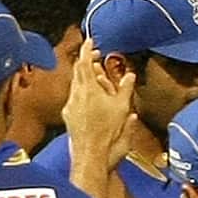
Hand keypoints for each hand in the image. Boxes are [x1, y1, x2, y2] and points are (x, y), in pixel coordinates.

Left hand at [63, 38, 136, 171]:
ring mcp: (70, 106)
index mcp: (89, 90)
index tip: (90, 40)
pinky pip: (74, 97)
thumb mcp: (123, 110)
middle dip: (86, 62)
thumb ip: (125, 90)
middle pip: (77, 72)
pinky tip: (90, 96)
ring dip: (85, 77)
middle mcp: (76, 95)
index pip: (84, 63)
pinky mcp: (68, 117)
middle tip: (95, 57)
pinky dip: (82, 91)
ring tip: (95, 76)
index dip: (86, 50)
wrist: (91, 157)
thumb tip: (129, 75)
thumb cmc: (109, 135)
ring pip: (75, 85)